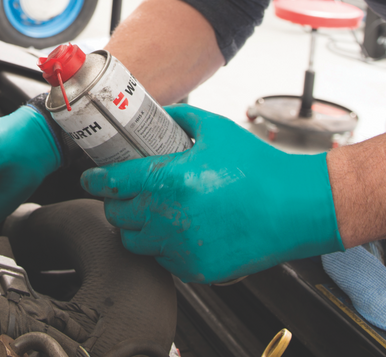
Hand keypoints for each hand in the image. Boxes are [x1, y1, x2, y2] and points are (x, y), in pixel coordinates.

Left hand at [81, 105, 342, 283]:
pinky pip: (162, 260)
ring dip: (137, 226)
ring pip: (135, 242)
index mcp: (171, 180)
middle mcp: (171, 217)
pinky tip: (180, 227)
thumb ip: (180, 119)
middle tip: (129, 190)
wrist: (294, 207)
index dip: (96, 179)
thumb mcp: (216, 130)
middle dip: (117, 201)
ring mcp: (182, 248)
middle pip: (117, 215)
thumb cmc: (259, 168)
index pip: (113, 183)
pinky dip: (163, 245)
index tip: (92, 177)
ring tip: (155, 210)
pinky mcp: (196, 270)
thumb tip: (156, 115)